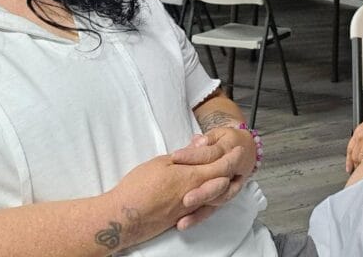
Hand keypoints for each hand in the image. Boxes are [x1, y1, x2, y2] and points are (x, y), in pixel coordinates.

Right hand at [105, 146, 238, 248]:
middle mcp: (195, 194)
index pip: (220, 166)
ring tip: (230, 174)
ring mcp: (189, 208)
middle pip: (222, 181)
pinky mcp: (181, 217)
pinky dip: (211, 196)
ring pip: (215, 195)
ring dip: (225, 184)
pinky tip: (210, 191)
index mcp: (191, 177)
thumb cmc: (138, 186)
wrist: (123, 217)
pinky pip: (203, 206)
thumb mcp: (161, 162)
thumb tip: (200, 144)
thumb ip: (184, 155)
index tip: (239, 149)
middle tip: (239, 160)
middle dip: (232, 169)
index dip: (231, 157)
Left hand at [169, 128, 253, 229]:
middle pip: (218, 182)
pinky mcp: (221, 197)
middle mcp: (234, 171)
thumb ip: (206, 141)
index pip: (212, 154)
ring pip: (217, 199)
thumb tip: (198, 141)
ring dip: (200, 210)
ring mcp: (229, 187)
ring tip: (182, 220)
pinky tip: (183, 224)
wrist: (245, 150)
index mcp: (233, 152)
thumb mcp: (217, 136)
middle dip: (202, 192)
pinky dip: (198, 217)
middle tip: (185, 198)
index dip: (194, 156)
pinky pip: (211, 209)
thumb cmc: (228, 142)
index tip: (175, 157)